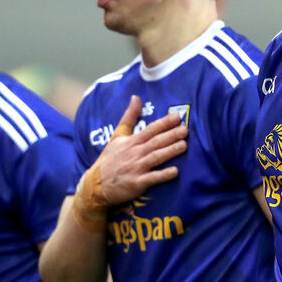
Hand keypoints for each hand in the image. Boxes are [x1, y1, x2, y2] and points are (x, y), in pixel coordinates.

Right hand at [73, 96, 187, 228]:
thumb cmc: (110, 159)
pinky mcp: (136, 183)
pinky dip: (163, 175)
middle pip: (155, 142)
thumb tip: (136, 97)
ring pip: (155, 157)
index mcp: (131, 142)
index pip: (150, 130)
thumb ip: (129, 117)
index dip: (164, 123)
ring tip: (184, 145)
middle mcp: (134, 153)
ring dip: (170, 151)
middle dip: (170, 135)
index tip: (177, 117)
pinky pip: (152, 178)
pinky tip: (175, 171)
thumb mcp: (117, 136)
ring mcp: (135, 168)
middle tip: (185, 130)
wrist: (96, 184)